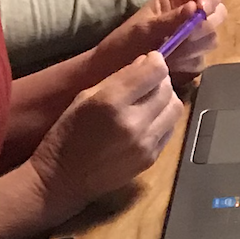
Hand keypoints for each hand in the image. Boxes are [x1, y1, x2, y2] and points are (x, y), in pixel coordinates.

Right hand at [26, 52, 182, 217]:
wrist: (63, 179)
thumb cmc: (67, 133)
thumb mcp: (84, 97)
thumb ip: (118, 78)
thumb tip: (146, 62)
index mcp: (111, 102)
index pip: (155, 72)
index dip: (156, 61)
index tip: (150, 60)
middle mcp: (134, 122)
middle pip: (168, 89)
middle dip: (160, 79)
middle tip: (148, 80)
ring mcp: (146, 143)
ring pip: (176, 108)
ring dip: (166, 99)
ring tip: (149, 100)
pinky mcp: (152, 158)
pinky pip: (170, 129)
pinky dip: (164, 119)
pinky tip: (148, 120)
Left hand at [93, 0, 226, 81]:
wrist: (112, 71)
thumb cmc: (124, 43)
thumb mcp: (145, 28)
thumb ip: (172, 19)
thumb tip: (196, 8)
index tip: (202, 13)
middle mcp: (189, 15)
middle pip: (219, 14)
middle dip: (203, 28)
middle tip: (182, 39)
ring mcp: (192, 38)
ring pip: (212, 39)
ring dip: (194, 49)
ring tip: (170, 55)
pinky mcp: (192, 58)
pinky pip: (203, 60)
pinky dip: (189, 64)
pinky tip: (171, 67)